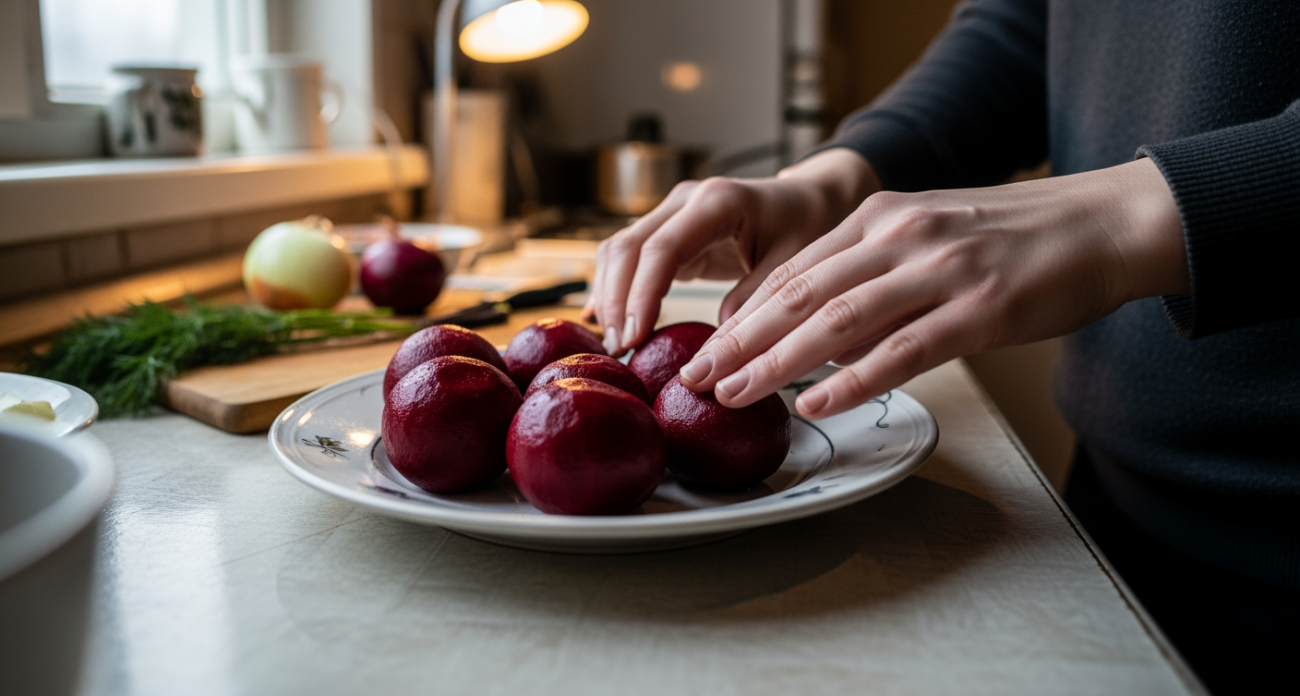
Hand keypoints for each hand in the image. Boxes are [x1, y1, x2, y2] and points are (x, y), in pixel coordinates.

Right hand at [583, 149, 879, 354]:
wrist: (808, 199)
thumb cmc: (808, 225)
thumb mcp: (796, 260)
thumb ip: (758, 294)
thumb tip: (721, 341)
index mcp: (717, 201)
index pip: (662, 248)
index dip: (641, 295)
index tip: (633, 337)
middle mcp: (685, 201)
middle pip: (627, 248)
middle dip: (616, 301)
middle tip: (617, 350)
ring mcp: (671, 214)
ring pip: (618, 251)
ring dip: (609, 297)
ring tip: (614, 345)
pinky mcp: (667, 233)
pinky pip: (627, 258)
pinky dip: (613, 288)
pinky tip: (604, 322)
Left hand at [678, 158, 1188, 418]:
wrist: (1102, 224)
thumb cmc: (1011, 239)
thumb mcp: (927, 236)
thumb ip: (870, 278)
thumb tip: (819, 342)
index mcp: (880, 217)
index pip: (793, 270)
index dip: (742, 314)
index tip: (704, 347)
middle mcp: (901, 235)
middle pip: (800, 294)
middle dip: (741, 340)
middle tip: (698, 376)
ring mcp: (940, 270)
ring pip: (839, 321)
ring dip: (779, 361)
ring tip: (736, 394)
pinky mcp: (980, 309)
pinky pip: (903, 350)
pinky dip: (853, 379)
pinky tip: (817, 402)